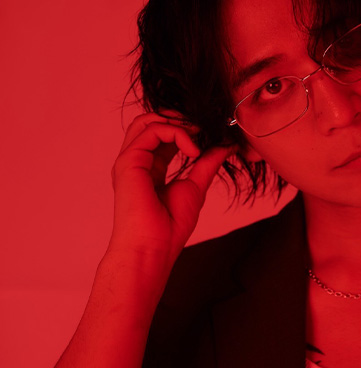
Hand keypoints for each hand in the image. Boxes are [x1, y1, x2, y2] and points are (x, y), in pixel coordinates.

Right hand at [107, 111, 235, 265]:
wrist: (154, 248)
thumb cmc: (169, 228)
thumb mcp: (195, 187)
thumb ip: (207, 163)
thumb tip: (225, 146)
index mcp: (149, 168)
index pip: (162, 135)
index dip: (185, 128)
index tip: (209, 135)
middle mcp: (136, 162)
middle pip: (149, 122)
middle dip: (177, 118)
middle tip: (202, 128)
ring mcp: (130, 161)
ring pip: (146, 121)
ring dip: (176, 122)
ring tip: (196, 135)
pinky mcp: (129, 162)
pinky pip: (151, 131)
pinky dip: (176, 132)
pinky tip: (192, 150)